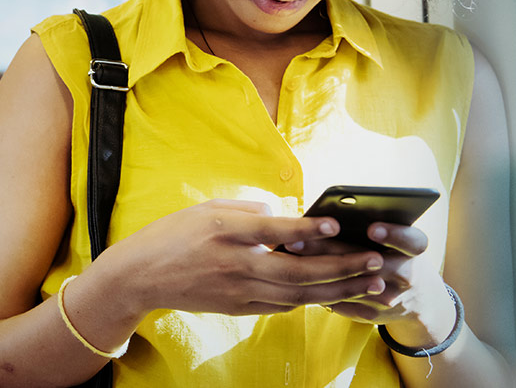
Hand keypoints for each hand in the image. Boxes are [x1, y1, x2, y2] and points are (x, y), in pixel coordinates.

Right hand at [79, 200, 388, 319]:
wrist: (140, 277)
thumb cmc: (174, 234)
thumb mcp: (209, 208)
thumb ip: (250, 210)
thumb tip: (287, 218)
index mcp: (227, 233)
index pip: (274, 231)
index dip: (307, 229)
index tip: (336, 223)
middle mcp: (235, 265)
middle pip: (297, 271)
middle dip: (341, 268)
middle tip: (375, 260)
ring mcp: (237, 291)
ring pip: (297, 295)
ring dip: (338, 289)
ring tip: (370, 282)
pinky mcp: (238, 308)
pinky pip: (282, 306)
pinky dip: (310, 300)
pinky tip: (335, 293)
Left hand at [288, 223, 438, 324]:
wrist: (418, 299)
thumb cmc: (398, 254)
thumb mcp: (398, 239)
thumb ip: (374, 225)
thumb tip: (330, 211)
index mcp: (415, 251)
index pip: (411, 241)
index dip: (393, 235)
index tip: (371, 228)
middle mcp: (407, 276)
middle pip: (371, 263)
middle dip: (333, 250)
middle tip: (299, 237)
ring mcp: (390, 299)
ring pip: (351, 285)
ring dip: (318, 271)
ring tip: (290, 254)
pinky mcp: (373, 315)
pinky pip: (344, 303)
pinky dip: (319, 289)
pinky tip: (293, 275)